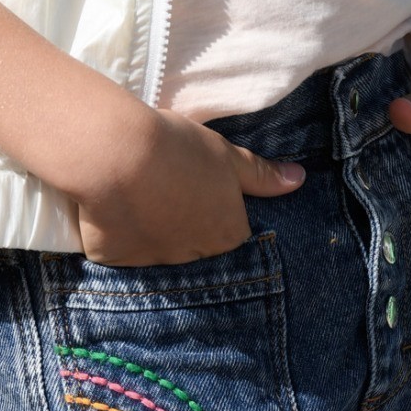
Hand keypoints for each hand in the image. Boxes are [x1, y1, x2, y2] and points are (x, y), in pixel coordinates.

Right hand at [73, 106, 305, 266]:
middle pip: (194, 247)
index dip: (216, 211)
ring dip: (151, 232)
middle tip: (168, 191)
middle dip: (185, 226)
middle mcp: (193, 256)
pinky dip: (116, 234)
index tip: (200, 193)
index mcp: (226, 233)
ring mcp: (151, 261)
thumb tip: (299, 179)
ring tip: (137, 195)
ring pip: (155, 251)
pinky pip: (118, 251)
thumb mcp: (225, 154)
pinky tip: (111, 208)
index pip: (231, 234)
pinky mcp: (112, 259)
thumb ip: (261, 174)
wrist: (114, 153)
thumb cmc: (177, 149)